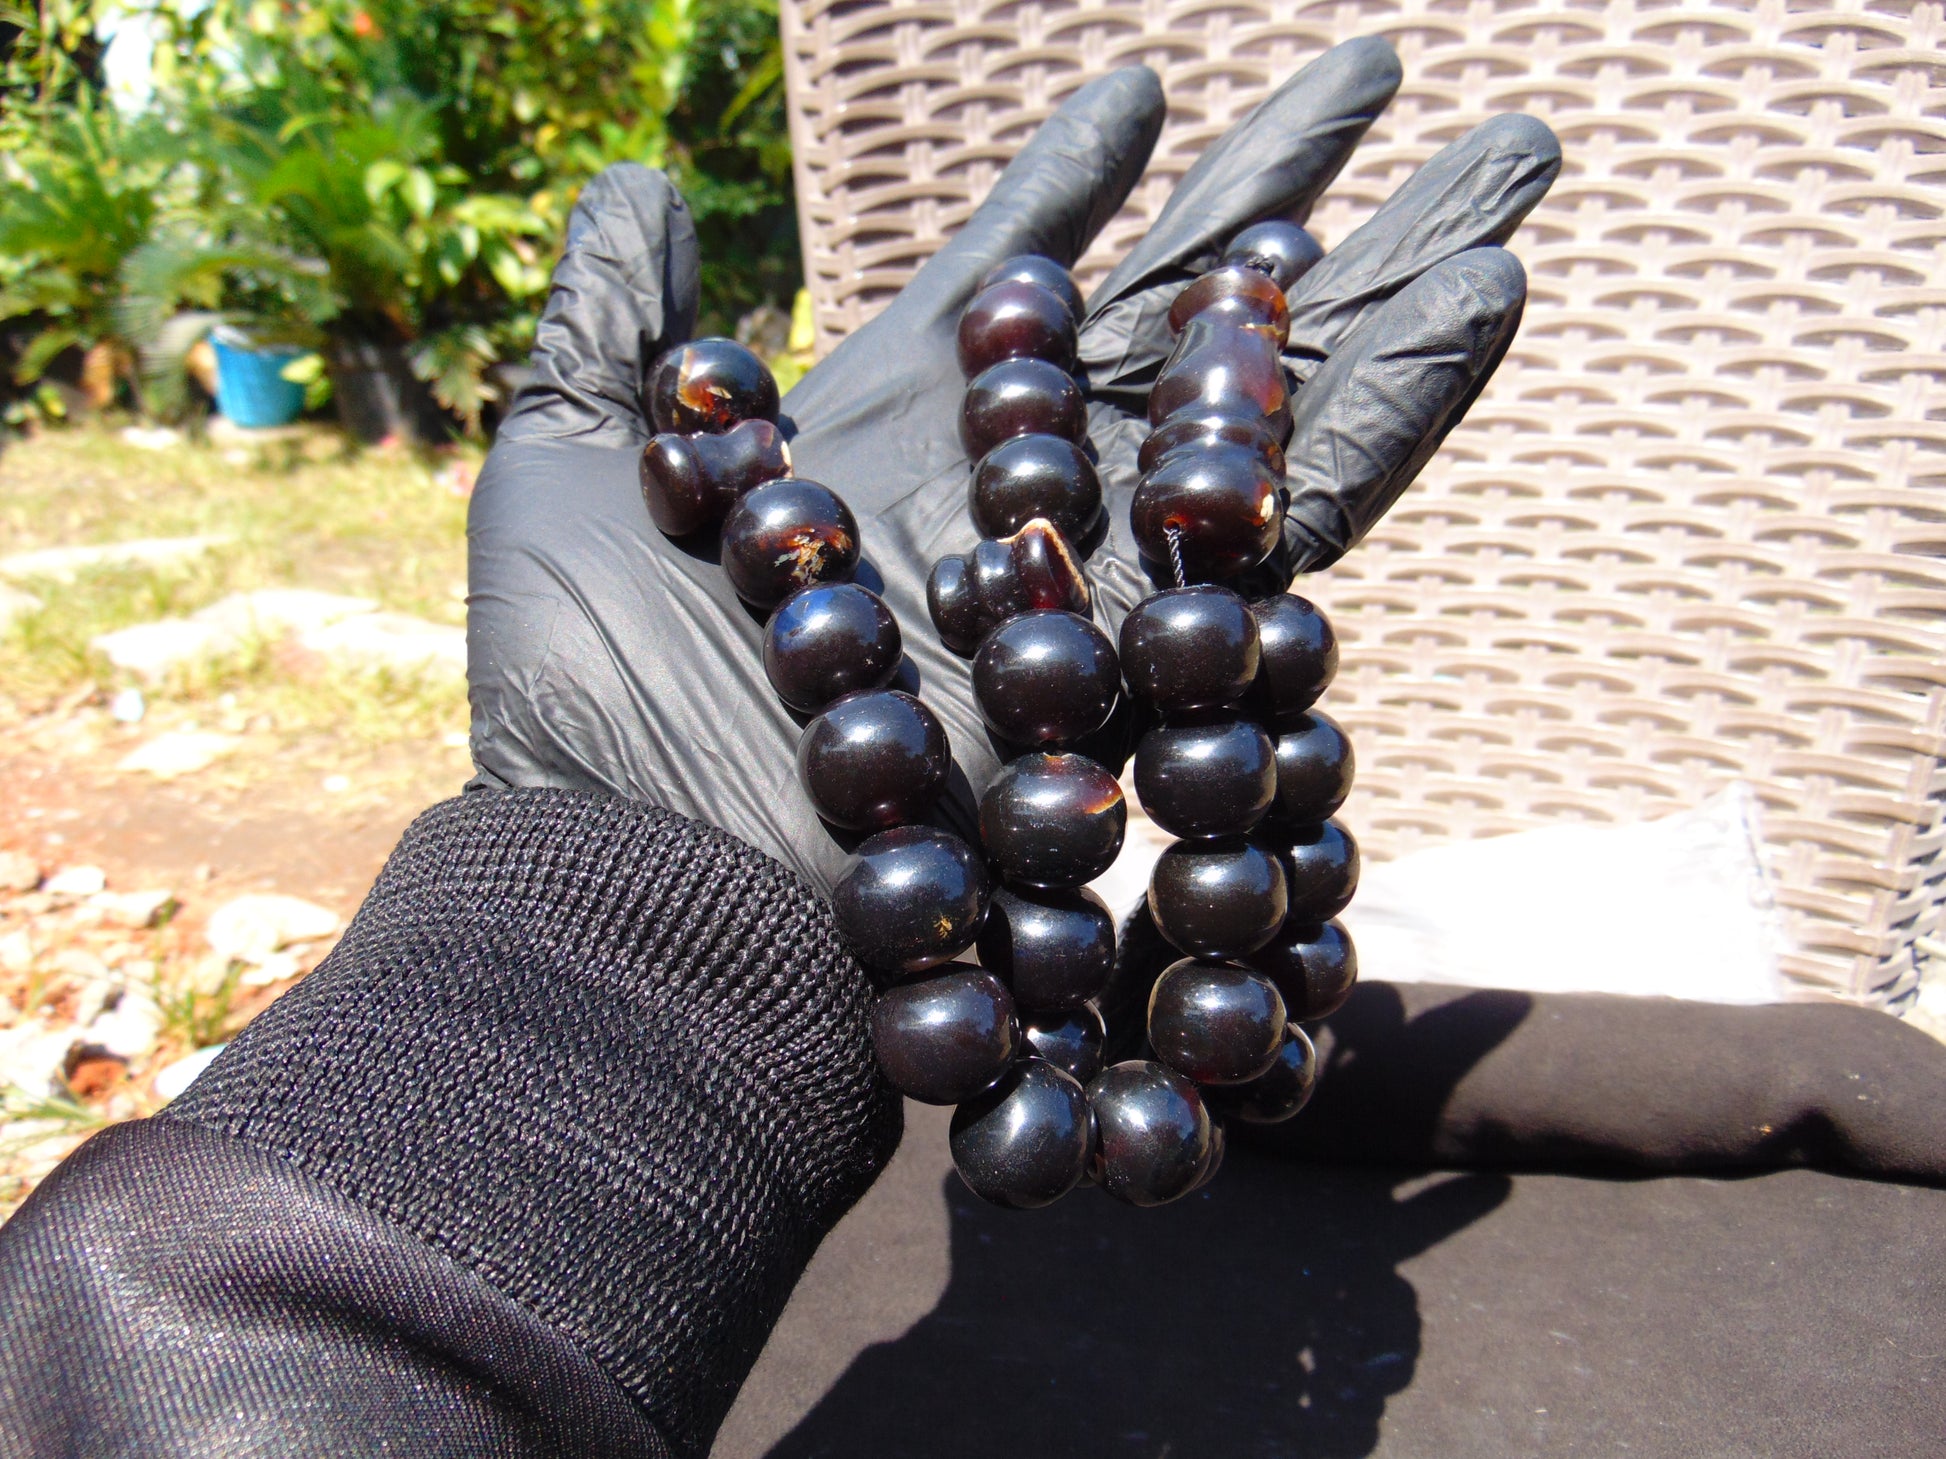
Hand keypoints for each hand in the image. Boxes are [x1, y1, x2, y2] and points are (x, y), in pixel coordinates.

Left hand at [466, 37, 1559, 893]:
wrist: (655, 880)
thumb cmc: (586, 698)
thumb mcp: (564, 467)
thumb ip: (612, 322)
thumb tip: (642, 180)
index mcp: (889, 428)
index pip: (1010, 272)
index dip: (1076, 177)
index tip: (1140, 90)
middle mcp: (1013, 488)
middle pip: (1174, 313)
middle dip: (1280, 188)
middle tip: (1382, 73)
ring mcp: (1096, 562)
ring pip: (1269, 391)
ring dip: (1385, 271)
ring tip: (1498, 164)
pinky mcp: (1159, 648)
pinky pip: (1299, 516)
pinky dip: (1393, 404)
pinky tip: (1482, 299)